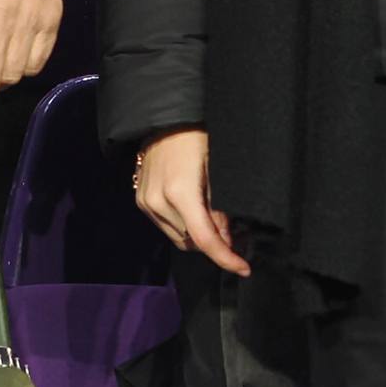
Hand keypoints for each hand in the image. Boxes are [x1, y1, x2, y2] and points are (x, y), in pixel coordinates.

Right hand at [133, 128, 249, 276]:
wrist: (163, 117)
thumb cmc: (196, 135)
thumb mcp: (216, 168)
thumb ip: (220, 207)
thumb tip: (228, 238)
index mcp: (180, 193)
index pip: (205, 240)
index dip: (226, 258)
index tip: (245, 268)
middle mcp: (158, 203)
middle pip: (191, 242)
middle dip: (214, 243)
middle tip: (235, 235)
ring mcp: (146, 203)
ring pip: (178, 237)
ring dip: (197, 235)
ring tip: (215, 221)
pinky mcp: (140, 200)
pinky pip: (166, 225)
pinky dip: (183, 225)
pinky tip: (195, 211)